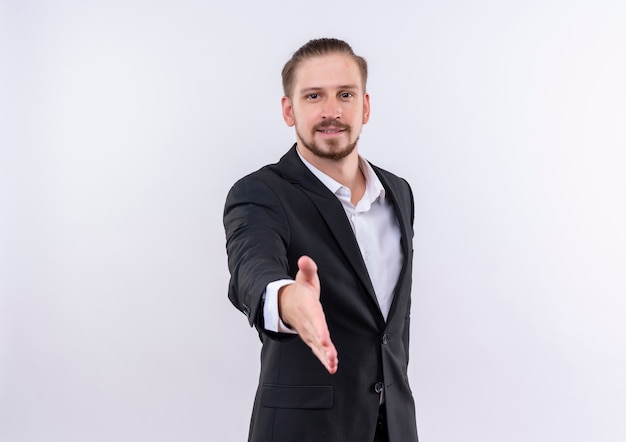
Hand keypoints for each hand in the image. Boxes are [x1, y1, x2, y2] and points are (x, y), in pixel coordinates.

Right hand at [278, 256, 337, 373]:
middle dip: (323, 347)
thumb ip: (307, 269)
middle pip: (316, 336)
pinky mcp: (311, 339)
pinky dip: (324, 359)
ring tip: (333, 365)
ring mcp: (309, 333)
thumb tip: (305, 259)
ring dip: (324, 357)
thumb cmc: (299, 291)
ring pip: (317, 347)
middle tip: (331, 356)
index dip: (320, 329)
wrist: (285, 304)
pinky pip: (318, 351)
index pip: (315, 319)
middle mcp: (308, 323)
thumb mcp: (304, 277)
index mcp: (308, 308)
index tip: (324, 339)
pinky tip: (332, 367)